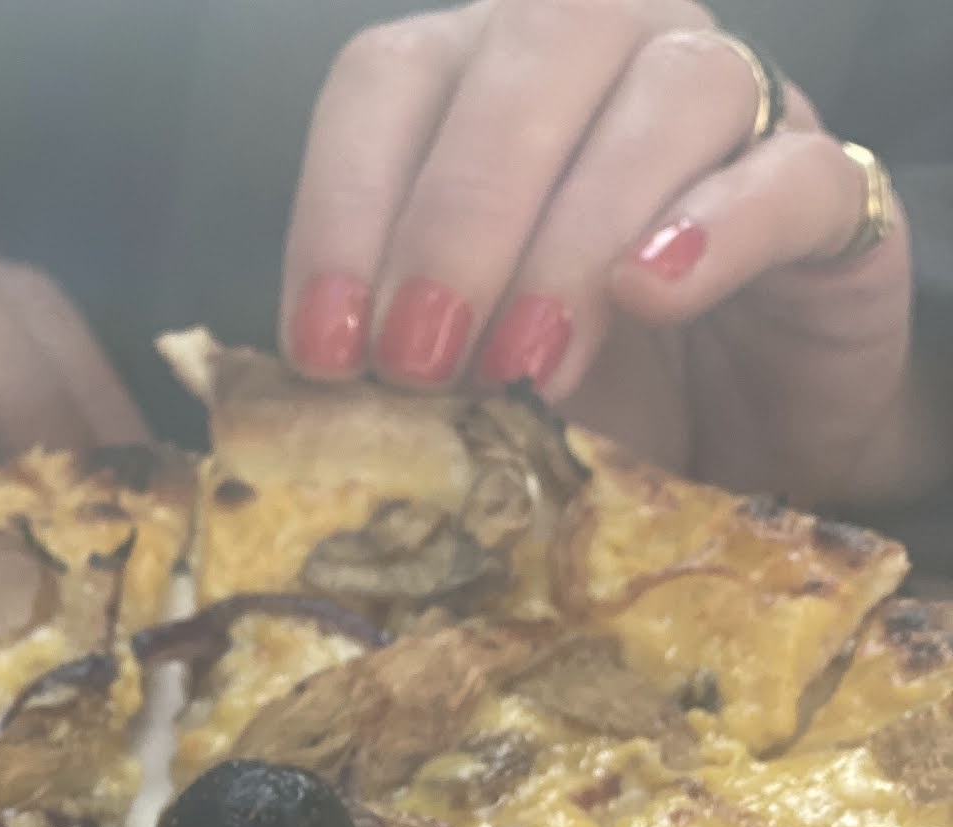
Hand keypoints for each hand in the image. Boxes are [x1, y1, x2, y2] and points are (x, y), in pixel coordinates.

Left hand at [281, 1, 942, 506]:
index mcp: (485, 83)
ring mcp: (732, 109)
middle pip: (526, 57)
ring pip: (665, 91)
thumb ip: (401, 360)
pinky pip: (789, 172)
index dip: (342, 207)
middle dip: (454, 220)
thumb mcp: (470, 380)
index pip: (390, 83)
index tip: (327, 351)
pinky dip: (714, 229)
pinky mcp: (830, 192)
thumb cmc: (591, 391)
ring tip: (524, 365)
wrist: (748, 446)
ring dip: (573, 230)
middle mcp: (606, 58)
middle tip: (419, 362)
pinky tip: (649, 296)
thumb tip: (320, 410)